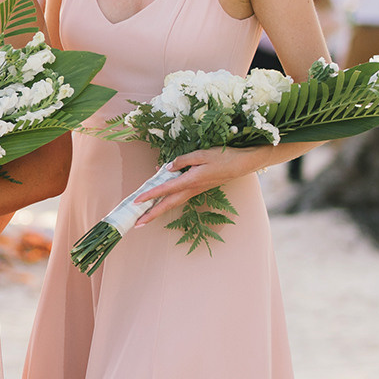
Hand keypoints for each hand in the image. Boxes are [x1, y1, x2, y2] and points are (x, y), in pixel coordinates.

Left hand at [134, 146, 272, 218]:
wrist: (242, 164)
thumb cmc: (223, 157)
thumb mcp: (201, 154)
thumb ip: (182, 160)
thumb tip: (167, 167)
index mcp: (190, 181)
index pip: (165, 189)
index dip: (150, 195)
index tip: (136, 202)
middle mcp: (191, 190)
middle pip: (167, 205)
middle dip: (151, 215)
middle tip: (137, 224)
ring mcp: (195, 191)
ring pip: (173, 203)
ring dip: (158, 211)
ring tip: (144, 218)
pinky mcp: (198, 189)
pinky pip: (179, 196)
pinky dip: (167, 199)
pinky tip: (159, 198)